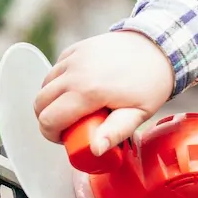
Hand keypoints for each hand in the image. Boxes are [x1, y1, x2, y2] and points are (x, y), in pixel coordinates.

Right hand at [33, 30, 174, 154]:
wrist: (157, 47)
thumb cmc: (150, 83)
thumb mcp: (138, 114)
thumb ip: (115, 132)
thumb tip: (95, 150)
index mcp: (88, 92)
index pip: (49, 119)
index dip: (51, 134)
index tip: (65, 138)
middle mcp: (75, 73)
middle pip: (39, 103)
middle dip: (48, 119)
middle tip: (67, 126)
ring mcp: (73, 58)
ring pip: (44, 86)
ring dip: (52, 101)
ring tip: (72, 108)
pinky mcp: (75, 49)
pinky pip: (55, 70)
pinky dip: (58, 83)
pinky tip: (77, 89)